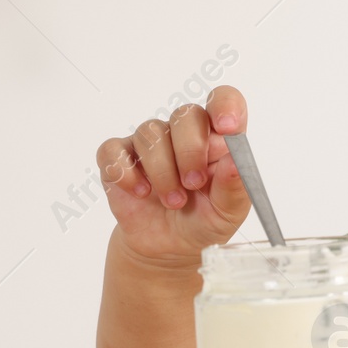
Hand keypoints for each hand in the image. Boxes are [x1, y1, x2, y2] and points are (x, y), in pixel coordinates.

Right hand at [94, 85, 252, 267]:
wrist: (169, 247)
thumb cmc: (204, 220)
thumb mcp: (228, 212)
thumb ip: (234, 186)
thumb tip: (234, 161)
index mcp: (217, 138)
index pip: (223, 100)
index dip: (225, 106)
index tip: (227, 128)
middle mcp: (184, 133)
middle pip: (184, 114)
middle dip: (190, 150)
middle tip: (193, 184)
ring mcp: (150, 144)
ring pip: (151, 134)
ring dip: (162, 172)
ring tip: (173, 201)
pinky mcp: (119, 158)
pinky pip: (113, 151)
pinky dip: (125, 173)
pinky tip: (140, 192)